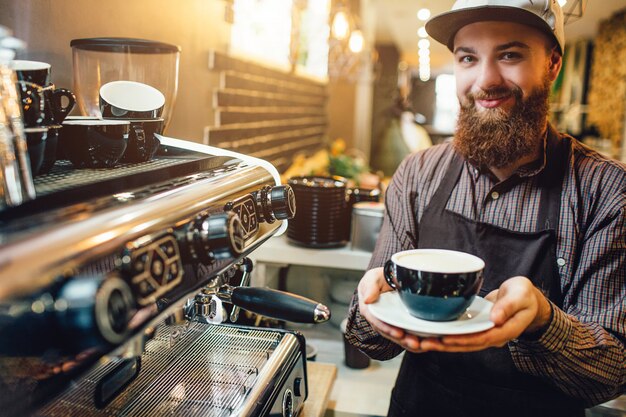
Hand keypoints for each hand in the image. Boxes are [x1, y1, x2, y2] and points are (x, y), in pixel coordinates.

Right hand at [357, 267, 424, 351]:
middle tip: (416, 344)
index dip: (388, 329)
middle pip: (393, 335)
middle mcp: (381, 322)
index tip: (399, 333)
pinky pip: (411, 336)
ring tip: (426, 344)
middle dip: (404, 341)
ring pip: (403, 339)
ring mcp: (393, 325)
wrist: (389, 279)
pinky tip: (432, 341)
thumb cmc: (378, 279)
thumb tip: (367, 300)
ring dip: (414, 344)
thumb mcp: (372, 278)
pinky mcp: (404, 325)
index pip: (379, 323)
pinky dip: (421, 340)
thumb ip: (370, 287)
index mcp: (371, 312)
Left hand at [419, 276, 551, 351]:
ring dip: (443, 343)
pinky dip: (447, 335)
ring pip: (462, 342)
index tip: (446, 338)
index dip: (464, 339)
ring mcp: (485, 333)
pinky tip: (432, 333)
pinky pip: (461, 335)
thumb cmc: (524, 295)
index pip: (483, 338)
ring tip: (422, 341)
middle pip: (468, 344)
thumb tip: (495, 318)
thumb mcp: (521, 295)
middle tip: (425, 342)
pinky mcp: (477, 328)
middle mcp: (494, 336)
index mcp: (506, 330)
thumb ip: (509, 305)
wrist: (525, 298)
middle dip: (447, 345)